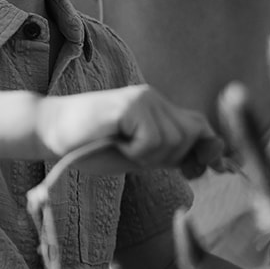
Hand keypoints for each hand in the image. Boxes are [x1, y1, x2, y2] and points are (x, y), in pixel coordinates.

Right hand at [37, 85, 224, 174]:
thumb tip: (218, 160)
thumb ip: (173, 155)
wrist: (51, 133)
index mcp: (159, 108)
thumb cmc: (91, 148)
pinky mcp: (131, 105)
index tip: (213, 171)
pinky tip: (116, 142)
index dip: (209, 148)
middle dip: (173, 157)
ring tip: (122, 147)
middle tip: (138, 156)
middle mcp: (155, 98)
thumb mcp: (139, 156)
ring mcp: (144, 98)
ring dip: (150, 156)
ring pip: (173, 140)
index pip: (199, 125)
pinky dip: (135, 152)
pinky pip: (151, 141)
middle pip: (192, 135)